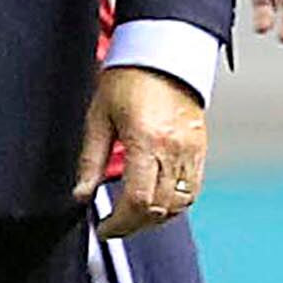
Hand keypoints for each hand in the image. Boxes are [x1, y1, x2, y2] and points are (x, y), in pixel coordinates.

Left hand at [77, 62, 206, 237]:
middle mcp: (174, 149)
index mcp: (146, 141)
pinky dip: (175, 203)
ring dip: (156, 217)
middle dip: (135, 225)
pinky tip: (156, 200)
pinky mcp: (201, 148)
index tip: (104, 228)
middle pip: (161, 208)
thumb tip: (80, 194)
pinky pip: (193, 189)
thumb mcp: (98, 118)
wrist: (163, 54)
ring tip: (133, 215)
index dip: (120, 223)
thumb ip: (90, 160)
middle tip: (114, 226)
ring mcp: (192, 150)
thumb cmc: (128, 79)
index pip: (139, 200)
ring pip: (181, 203)